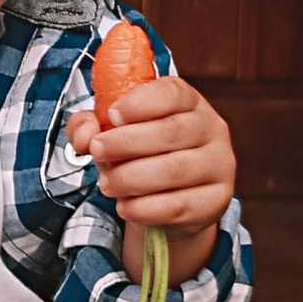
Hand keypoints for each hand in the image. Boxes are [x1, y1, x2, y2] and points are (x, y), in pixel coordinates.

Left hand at [68, 67, 233, 281]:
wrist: (170, 200)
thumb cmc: (140, 154)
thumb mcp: (112, 132)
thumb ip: (90, 126)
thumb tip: (83, 136)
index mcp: (188, 101)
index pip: (172, 93)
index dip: (140, 102)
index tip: (112, 116)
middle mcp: (211, 128)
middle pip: (170, 132)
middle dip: (126, 142)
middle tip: (97, 152)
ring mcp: (219, 164)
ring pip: (174, 170)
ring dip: (132, 178)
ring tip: (107, 184)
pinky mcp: (217, 199)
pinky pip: (179, 205)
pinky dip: (145, 208)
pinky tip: (125, 207)